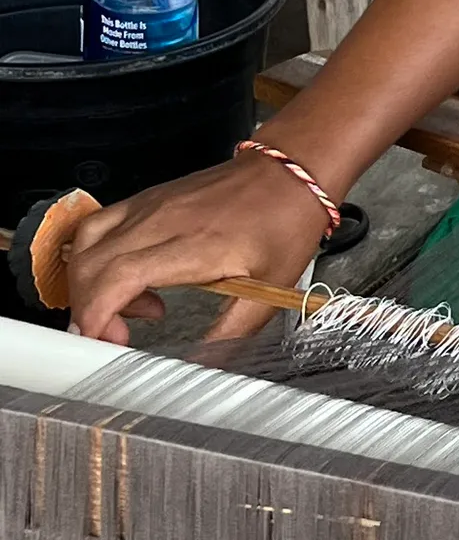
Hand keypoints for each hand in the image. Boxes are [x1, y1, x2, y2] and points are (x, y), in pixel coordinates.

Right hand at [62, 150, 330, 343]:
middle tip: (117, 335)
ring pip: (86, 243)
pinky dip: (97, 259)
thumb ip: (233, 332)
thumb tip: (207, 367)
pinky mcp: (148, 200)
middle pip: (90, 264)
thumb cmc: (285, 220)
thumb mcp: (272, 288)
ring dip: (90, 284)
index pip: (117, 277)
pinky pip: (100, 227)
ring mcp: (149, 206)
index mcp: (190, 244)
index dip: (97, 314)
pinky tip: (130, 278)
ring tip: (131, 310)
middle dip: (88, 309)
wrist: (291, 172)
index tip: (104, 340)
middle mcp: (160, 221)